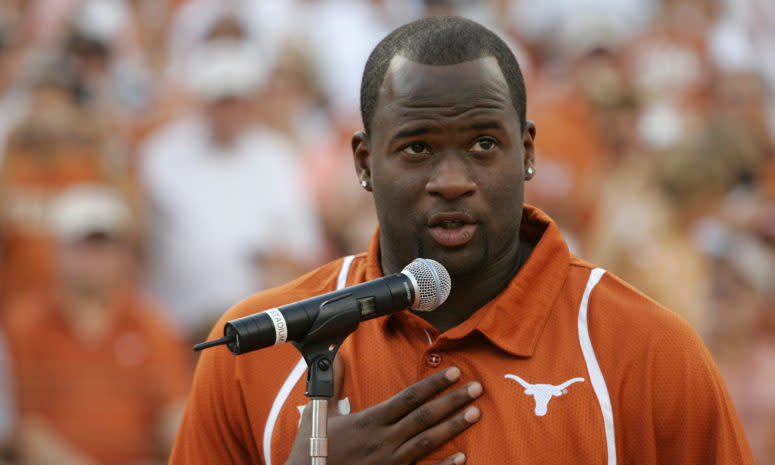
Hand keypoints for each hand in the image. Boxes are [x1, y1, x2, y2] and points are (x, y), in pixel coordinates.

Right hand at [286, 358, 481, 464]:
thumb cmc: (312, 451)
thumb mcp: (318, 414)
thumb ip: (331, 384)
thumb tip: (333, 354)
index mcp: (369, 421)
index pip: (408, 398)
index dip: (433, 384)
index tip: (454, 372)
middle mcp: (383, 441)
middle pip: (424, 417)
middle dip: (452, 401)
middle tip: (477, 388)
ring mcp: (389, 463)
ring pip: (427, 442)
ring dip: (453, 427)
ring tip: (475, 413)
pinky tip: (463, 456)